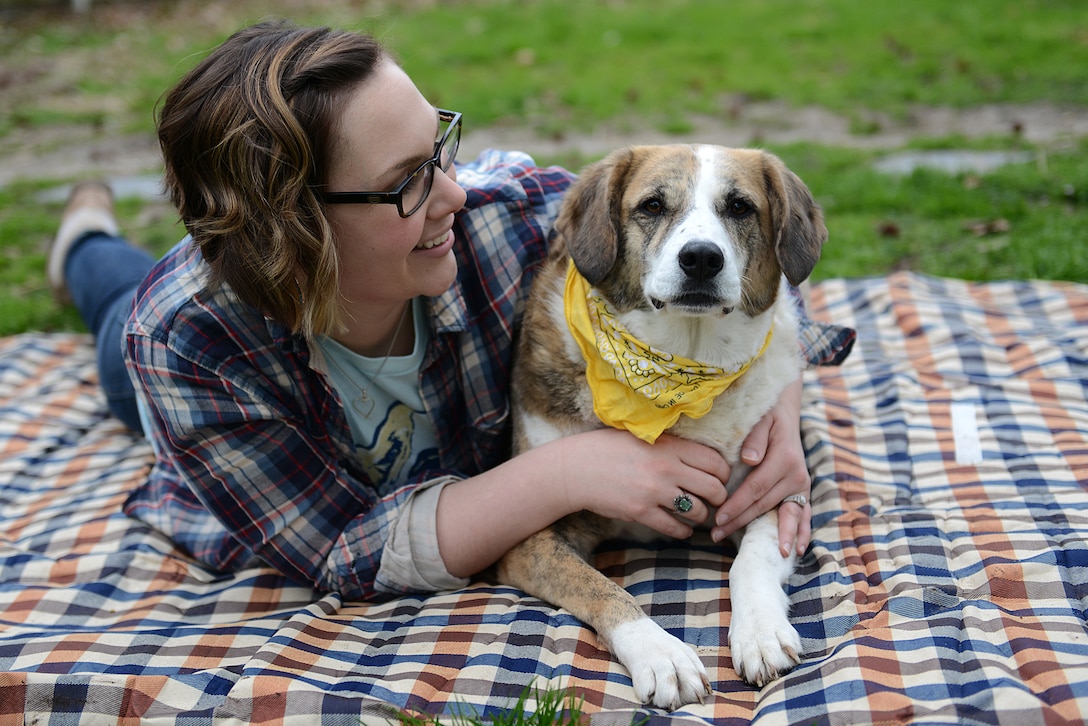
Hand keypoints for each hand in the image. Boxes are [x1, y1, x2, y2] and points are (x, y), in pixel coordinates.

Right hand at [558, 429, 730, 539]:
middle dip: (719, 498)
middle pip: (714, 489)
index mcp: (669, 446)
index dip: (723, 474)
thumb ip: (671, 446)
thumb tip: (700, 458)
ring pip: (698, 511)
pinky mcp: (641, 512)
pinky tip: (682, 529)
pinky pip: (675, 528)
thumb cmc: (608, 448)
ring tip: (697, 514)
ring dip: (701, 516)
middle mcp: (666, 469)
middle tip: (713, 500)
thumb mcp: (642, 437)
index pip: (715, 462)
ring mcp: (654, 492)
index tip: (719, 479)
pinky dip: (683, 532)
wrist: (576, 468)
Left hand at [710, 379, 810, 556]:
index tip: (718, 518)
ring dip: (774, 535)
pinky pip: (803, 514)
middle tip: (717, 536)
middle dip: (740, 522)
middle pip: (765, 504)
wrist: (786, 411)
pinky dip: (802, 532)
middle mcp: (796, 474)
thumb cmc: (767, 415)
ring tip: (770, 554)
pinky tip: (798, 550)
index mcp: (784, 458)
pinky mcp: (803, 490)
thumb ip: (754, 438)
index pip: (755, 488)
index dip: (736, 504)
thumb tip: (750, 460)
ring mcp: (802, 484)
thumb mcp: (760, 418)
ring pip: (785, 514)